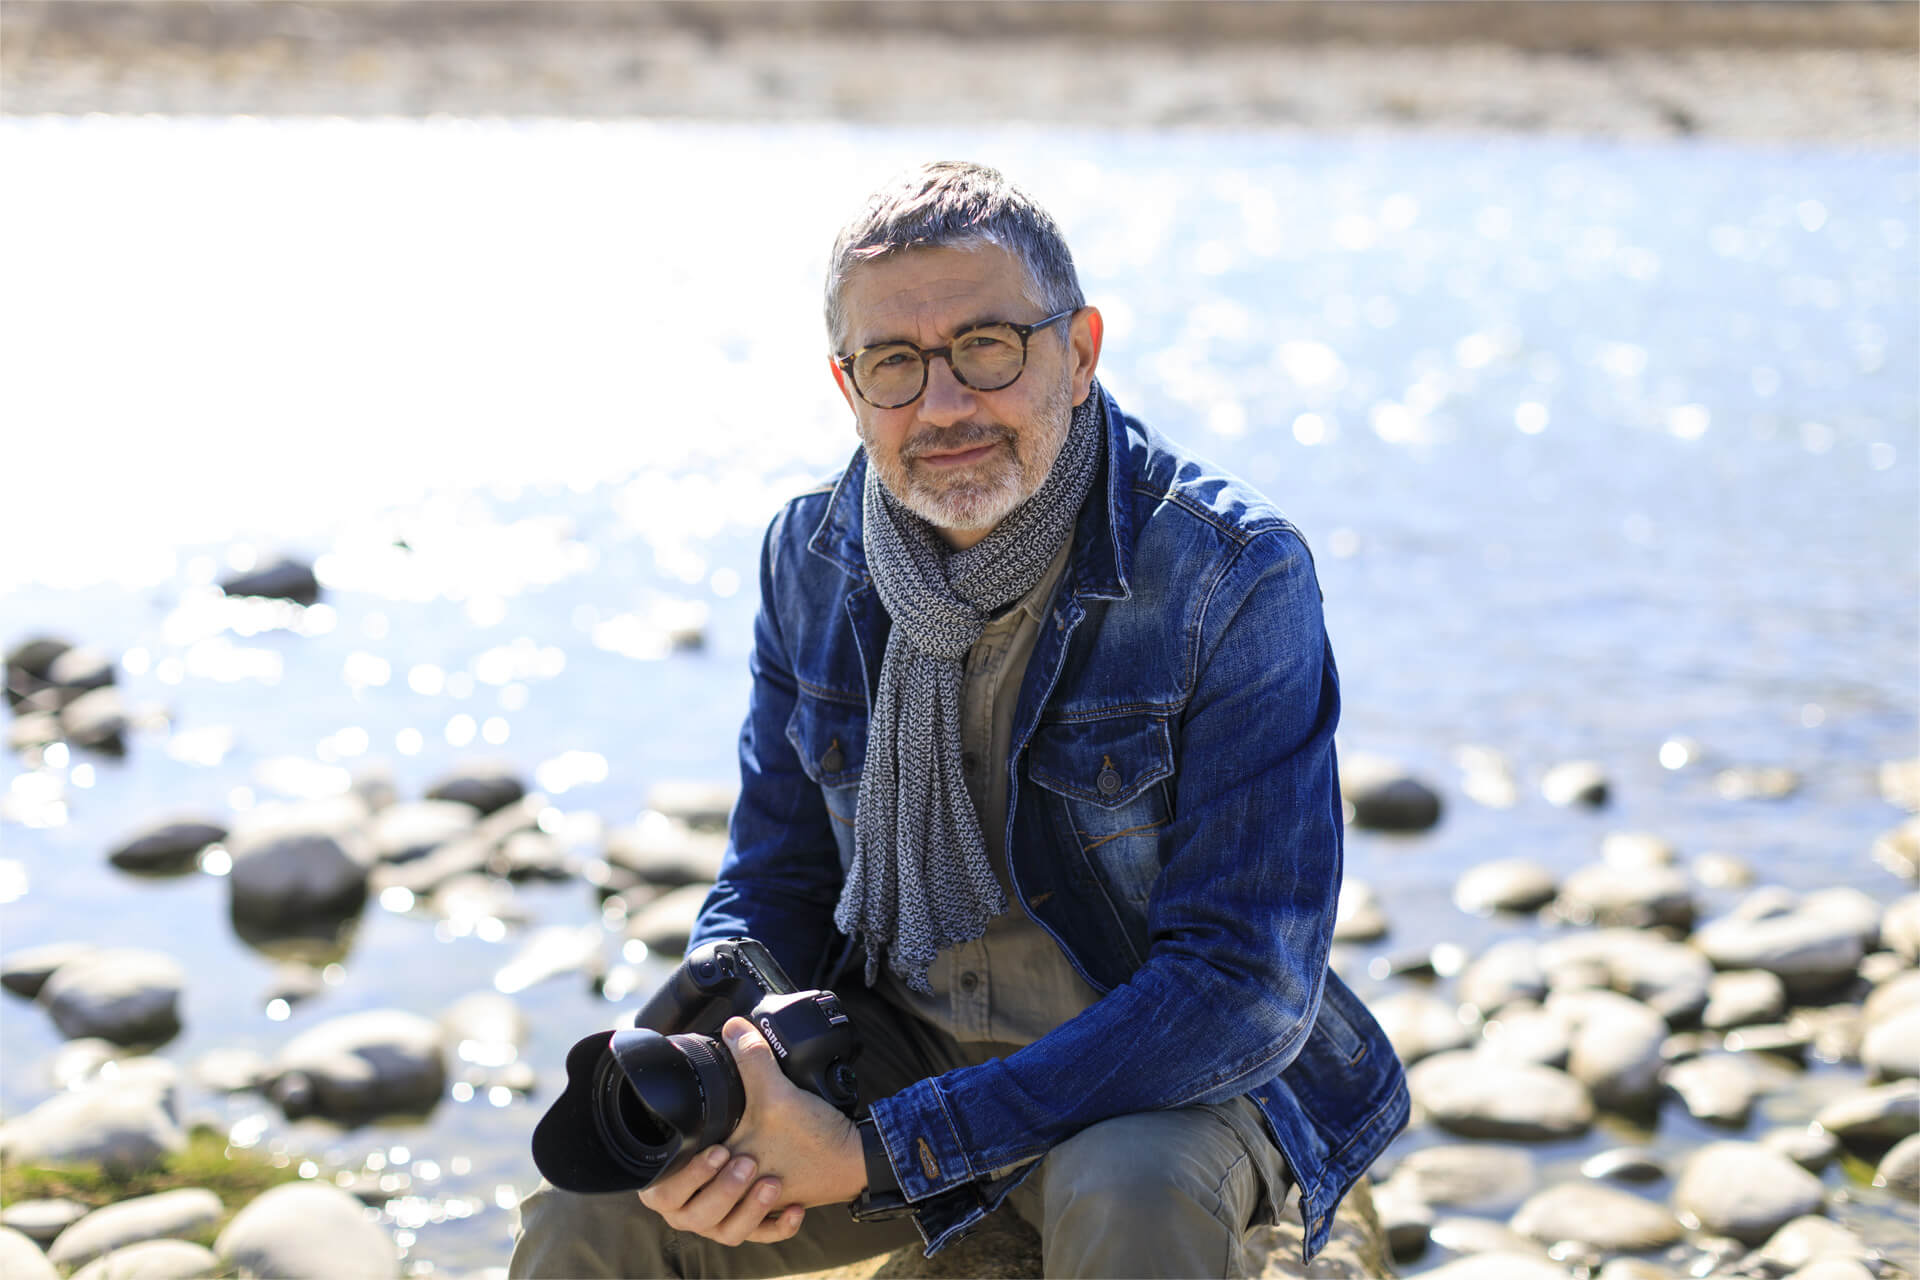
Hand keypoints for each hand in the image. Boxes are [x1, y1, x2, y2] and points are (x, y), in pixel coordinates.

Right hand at [636, 1017, 866, 1245]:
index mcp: (696, 1162)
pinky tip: (794, 1207)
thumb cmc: (797, 1128)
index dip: (679, 1177)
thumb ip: (750, 1060)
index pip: (660, 1188)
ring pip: (720, 1232)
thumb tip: (734, 1024)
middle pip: (689, 1215)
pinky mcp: (760, 1221)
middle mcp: (708, 1192)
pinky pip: (757, 1237)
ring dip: (744, 1210)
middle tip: (745, 1163)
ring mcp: (732, 1211)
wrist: (837, 1154)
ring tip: (770, 1182)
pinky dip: (775, 1226)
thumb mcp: (772, 1094)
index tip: (718, 1150)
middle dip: (716, 1192)